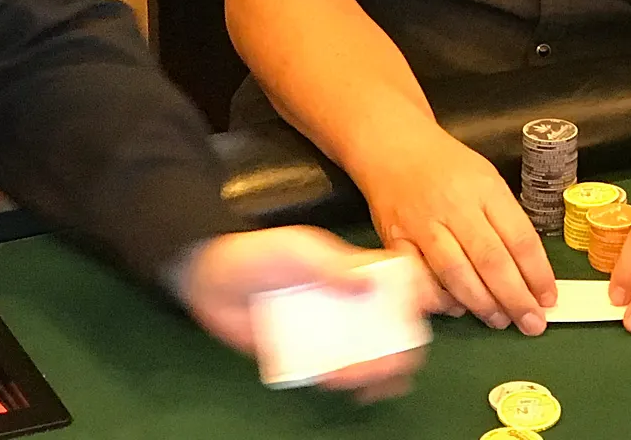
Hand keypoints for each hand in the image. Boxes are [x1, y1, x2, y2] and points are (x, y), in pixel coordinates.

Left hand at [177, 227, 429, 400]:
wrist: (207, 278)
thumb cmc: (258, 254)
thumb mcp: (299, 249)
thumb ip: (333, 265)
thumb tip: (372, 285)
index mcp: (351, 272)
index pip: (397, 283)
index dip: (417, 297)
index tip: (424, 312)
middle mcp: (345, 303)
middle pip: (389, 327)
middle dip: (400, 346)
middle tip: (396, 360)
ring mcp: (326, 330)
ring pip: (366, 355)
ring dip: (376, 369)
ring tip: (367, 375)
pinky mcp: (304, 355)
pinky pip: (332, 372)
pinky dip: (347, 380)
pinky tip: (345, 381)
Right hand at [353, 125, 556, 334]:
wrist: (393, 147)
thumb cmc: (446, 167)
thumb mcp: (486, 178)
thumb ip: (503, 219)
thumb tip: (527, 271)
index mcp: (485, 188)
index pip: (520, 238)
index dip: (538, 274)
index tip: (549, 299)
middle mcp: (455, 206)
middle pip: (491, 260)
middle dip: (516, 298)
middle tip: (532, 323)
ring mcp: (423, 224)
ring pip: (456, 273)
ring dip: (482, 304)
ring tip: (500, 320)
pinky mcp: (395, 240)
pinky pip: (419, 277)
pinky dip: (440, 298)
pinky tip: (457, 308)